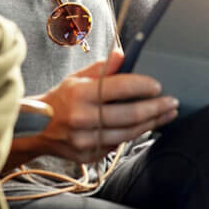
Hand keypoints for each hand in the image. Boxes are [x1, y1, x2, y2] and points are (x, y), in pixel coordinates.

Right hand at [25, 50, 179, 163]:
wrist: (36, 129)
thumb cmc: (62, 99)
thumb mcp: (77, 78)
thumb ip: (102, 68)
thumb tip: (123, 53)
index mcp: (80, 94)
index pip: (120, 87)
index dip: (143, 86)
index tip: (158, 85)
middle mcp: (82, 118)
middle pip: (130, 114)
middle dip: (156, 108)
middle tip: (172, 102)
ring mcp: (85, 140)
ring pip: (129, 133)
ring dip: (152, 123)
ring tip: (166, 114)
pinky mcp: (89, 155)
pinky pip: (119, 145)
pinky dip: (135, 134)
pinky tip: (147, 125)